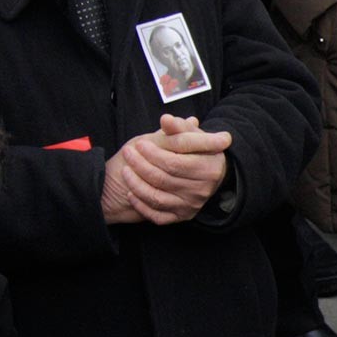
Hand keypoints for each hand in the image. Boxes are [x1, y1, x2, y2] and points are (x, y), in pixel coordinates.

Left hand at [102, 115, 230, 224]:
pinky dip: (141, 204)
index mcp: (210, 167)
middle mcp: (204, 188)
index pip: (175, 162)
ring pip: (157, 197)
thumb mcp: (189, 136)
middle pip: (163, 178)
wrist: (205, 174)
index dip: (154, 153)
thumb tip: (166, 119)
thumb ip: (178, 128)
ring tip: (126, 170)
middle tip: (128, 152)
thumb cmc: (193, 152)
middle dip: (141, 165)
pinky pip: (157, 216)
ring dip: (135, 183)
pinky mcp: (183, 216)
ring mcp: (192, 204)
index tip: (139, 144)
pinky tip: (131, 192)